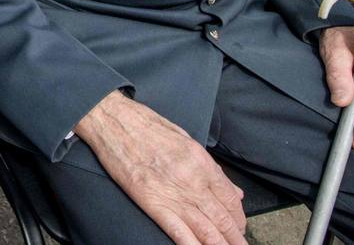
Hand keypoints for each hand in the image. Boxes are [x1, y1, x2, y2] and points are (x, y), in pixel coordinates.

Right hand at [74, 91, 245, 244]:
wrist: (114, 122)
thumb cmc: (147, 126)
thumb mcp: (186, 140)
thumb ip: (211, 168)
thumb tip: (232, 190)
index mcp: (201, 162)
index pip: (230, 198)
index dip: (238, 217)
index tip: (239, 226)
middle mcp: (192, 180)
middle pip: (222, 218)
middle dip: (234, 237)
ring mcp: (173, 193)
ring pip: (206, 229)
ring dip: (220, 244)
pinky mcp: (152, 202)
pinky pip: (178, 231)